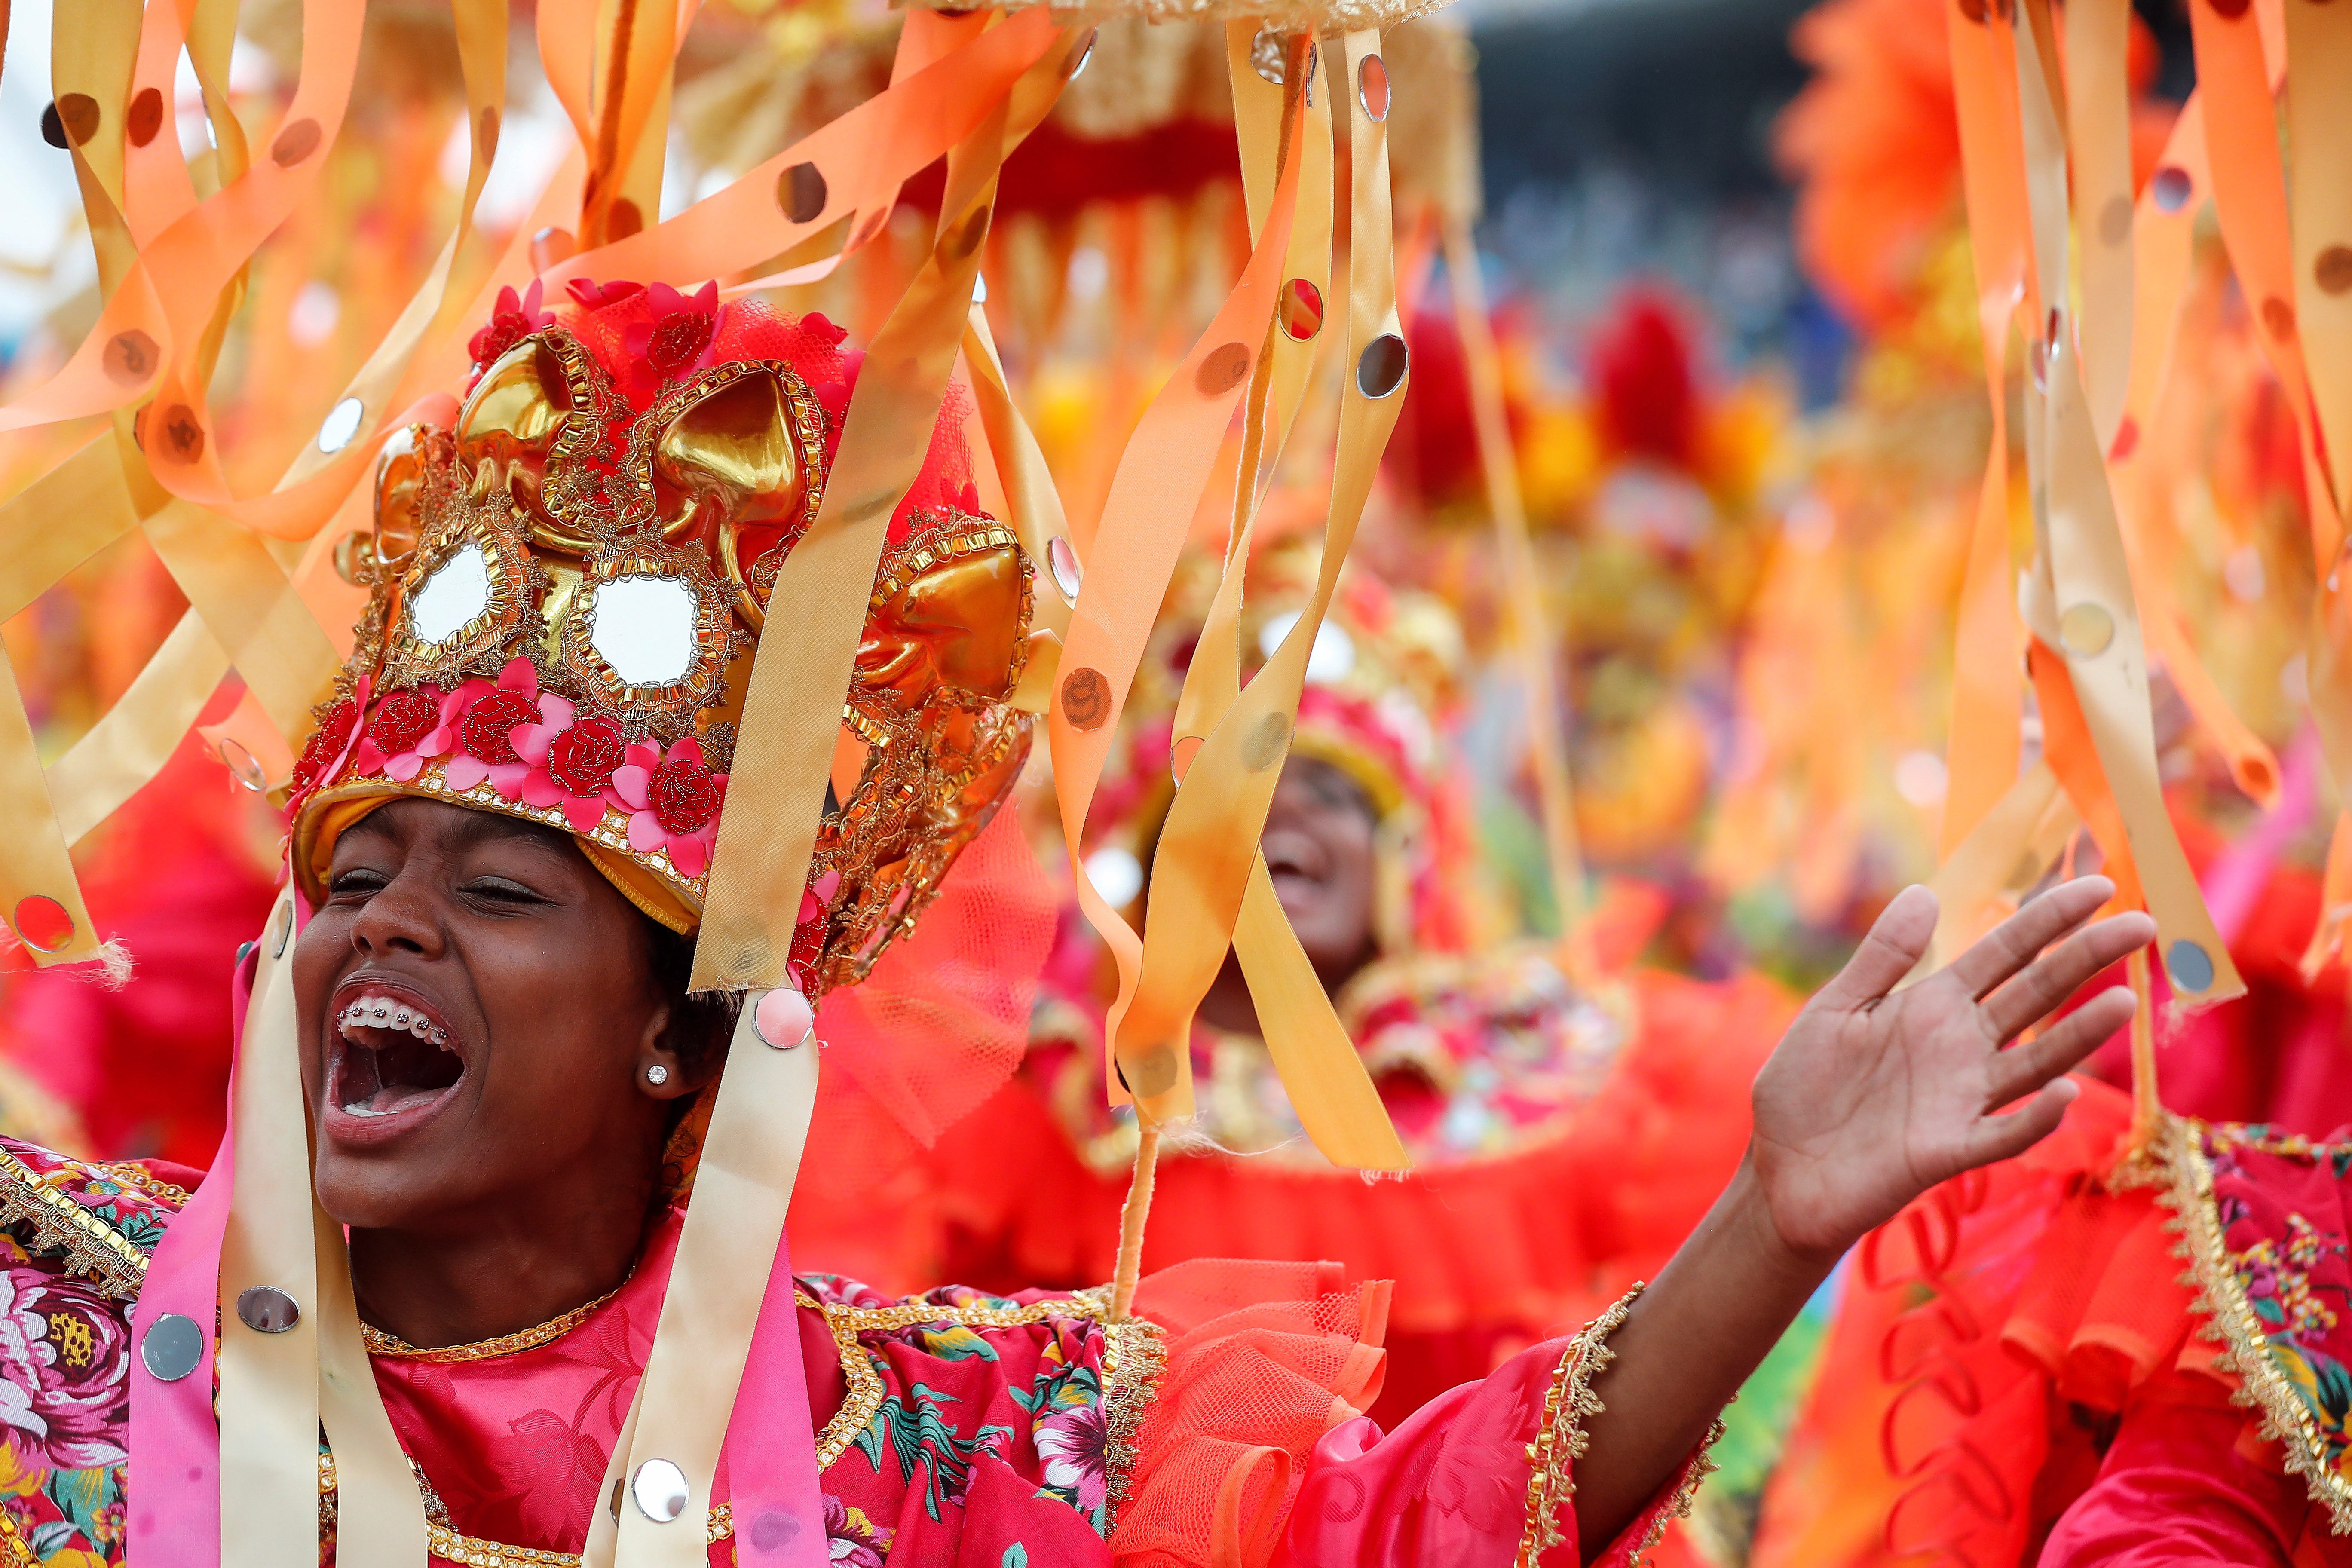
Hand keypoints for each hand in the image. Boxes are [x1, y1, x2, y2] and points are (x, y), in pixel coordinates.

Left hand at [1747, 876, 2151, 1263]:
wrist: (1779, 1168)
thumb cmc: (1805, 1087)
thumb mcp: (1835, 1009)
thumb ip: (1881, 957)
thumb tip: (1924, 891)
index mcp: (1934, 1005)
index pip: (2006, 951)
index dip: (2050, 918)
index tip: (2100, 884)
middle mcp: (1961, 1048)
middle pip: (2036, 994)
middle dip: (2087, 958)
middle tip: (2143, 925)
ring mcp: (1962, 1100)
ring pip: (2037, 1062)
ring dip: (2080, 1036)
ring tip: (2123, 1000)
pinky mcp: (1948, 1151)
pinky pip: (2004, 1134)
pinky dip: (2036, 1118)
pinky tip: (2064, 1092)